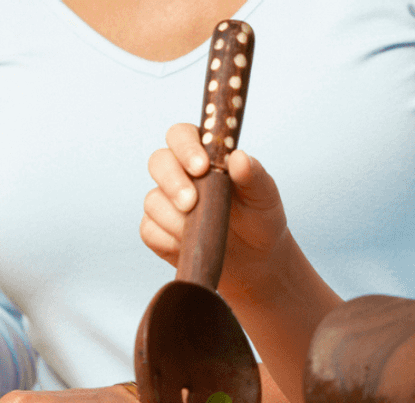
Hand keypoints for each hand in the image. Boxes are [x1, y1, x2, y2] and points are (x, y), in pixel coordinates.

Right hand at [142, 123, 289, 293]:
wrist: (255, 257)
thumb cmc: (259, 217)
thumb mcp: (264, 195)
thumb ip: (253, 175)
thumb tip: (239, 157)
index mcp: (203, 153)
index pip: (181, 135)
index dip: (185, 147)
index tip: (201, 167)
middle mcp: (179, 172)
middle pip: (158, 162)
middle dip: (172, 182)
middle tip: (191, 203)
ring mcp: (165, 201)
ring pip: (153, 200)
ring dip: (175, 218)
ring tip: (202, 231)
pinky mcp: (157, 230)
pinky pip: (150, 231)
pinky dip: (169, 240)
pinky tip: (190, 245)